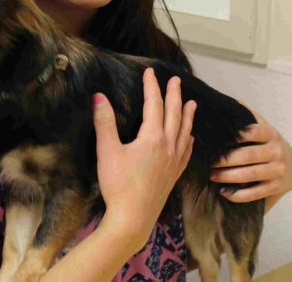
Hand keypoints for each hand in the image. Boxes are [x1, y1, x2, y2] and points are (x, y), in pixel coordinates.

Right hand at [92, 68, 196, 249]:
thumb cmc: (118, 185)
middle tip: (176, 80)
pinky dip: (188, 140)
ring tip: (192, 103)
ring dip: (187, 115)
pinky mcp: (174, 176)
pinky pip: (186, 152)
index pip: (154, 104)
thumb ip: (105, 122)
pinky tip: (189, 138)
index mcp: (152, 137)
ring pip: (185, 132)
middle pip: (174, 114)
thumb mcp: (107, 151)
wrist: (133, 219)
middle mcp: (168, 146)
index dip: (152, 86)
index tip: (151, 72)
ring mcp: (173, 162)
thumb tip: (99, 96)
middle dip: (174, 95)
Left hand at [211, 102, 291, 202]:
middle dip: (226, 160)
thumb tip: (232, 103)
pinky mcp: (275, 187)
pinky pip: (255, 192)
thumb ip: (249, 117)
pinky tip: (224, 192)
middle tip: (209, 163)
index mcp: (271, 134)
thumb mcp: (263, 128)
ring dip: (229, 177)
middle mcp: (276, 151)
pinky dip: (238, 194)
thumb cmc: (270, 144)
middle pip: (248, 156)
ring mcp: (277, 170)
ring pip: (250, 174)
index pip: (252, 132)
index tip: (216, 140)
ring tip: (212, 176)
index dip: (234, 136)